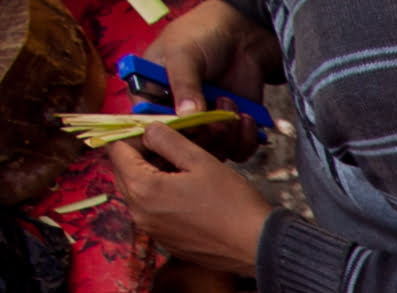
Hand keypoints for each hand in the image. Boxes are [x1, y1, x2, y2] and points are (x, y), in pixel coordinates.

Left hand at [108, 127, 274, 275]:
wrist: (260, 247)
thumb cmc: (233, 203)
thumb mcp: (200, 160)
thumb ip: (166, 139)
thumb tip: (148, 131)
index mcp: (143, 189)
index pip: (117, 150)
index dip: (135, 136)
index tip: (159, 134)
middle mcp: (139, 213)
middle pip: (123, 172)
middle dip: (142, 157)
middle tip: (173, 151)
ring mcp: (152, 231)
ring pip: (138, 193)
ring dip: (154, 178)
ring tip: (185, 174)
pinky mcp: (166, 243)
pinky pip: (154, 213)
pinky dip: (164, 200)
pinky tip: (191, 198)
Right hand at [148, 0, 275, 155]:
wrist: (242, 35)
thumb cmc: (203, 35)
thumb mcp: (184, 53)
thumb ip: (183, 83)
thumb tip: (186, 116)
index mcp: (151, 94)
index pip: (149, 127)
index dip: (167, 134)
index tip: (187, 128)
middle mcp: (175, 115)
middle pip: (183, 146)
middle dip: (204, 135)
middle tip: (216, 118)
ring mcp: (203, 125)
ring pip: (211, 152)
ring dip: (226, 135)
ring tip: (232, 106)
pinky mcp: (230, 131)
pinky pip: (236, 152)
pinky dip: (244, 141)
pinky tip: (247, 118)